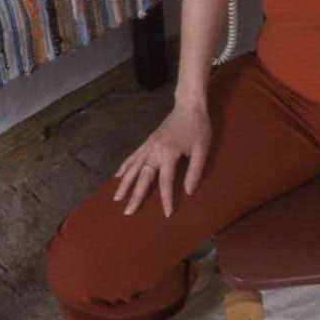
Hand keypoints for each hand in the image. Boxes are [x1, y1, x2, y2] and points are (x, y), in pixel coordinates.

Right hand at [113, 100, 211, 217]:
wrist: (188, 106)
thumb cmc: (198, 127)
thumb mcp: (202, 149)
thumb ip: (194, 171)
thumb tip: (188, 191)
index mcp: (169, 153)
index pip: (166, 181)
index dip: (166, 199)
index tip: (167, 214)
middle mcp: (155, 150)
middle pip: (143, 177)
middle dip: (135, 196)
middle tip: (128, 212)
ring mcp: (149, 145)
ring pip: (134, 167)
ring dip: (125, 183)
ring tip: (117, 198)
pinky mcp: (148, 141)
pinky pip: (133, 156)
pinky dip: (125, 166)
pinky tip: (118, 175)